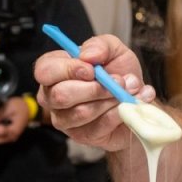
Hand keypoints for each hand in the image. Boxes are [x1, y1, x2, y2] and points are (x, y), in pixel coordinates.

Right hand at [35, 34, 155, 151]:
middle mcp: (52, 96)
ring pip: (81, 112)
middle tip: (118, 81)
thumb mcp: (114, 50)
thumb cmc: (119, 74)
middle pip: (61, 95)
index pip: (45, 71)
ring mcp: (65, 119)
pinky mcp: (82, 136)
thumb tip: (87, 55)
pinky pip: (99, 126)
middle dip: (94, 88)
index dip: (68, 69)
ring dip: (109, 100)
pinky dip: (118, 113)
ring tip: (126, 92)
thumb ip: (100, 45)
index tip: (92, 69)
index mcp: (54, 71)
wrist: (137, 101)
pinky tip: (127, 105)